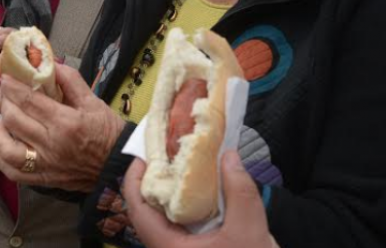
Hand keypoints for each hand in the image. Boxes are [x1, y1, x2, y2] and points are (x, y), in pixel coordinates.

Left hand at [0, 63, 124, 191]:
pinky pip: (11, 171)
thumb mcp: (93, 101)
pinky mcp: (41, 179)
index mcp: (65, 123)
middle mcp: (51, 145)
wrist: (117, 167)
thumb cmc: (107, 132)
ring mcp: (44, 165)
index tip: (4, 77)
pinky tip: (5, 142)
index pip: (29, 101)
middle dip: (1, 101)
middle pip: (13, 120)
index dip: (12, 87)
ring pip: (5, 148)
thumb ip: (70, 80)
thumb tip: (49, 63)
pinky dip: (1, 156)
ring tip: (1, 117)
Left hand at [122, 151, 278, 247]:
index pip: (137, 209)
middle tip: (170, 154)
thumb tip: (229, 156)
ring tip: (186, 168)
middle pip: (148, 212)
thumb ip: (239, 192)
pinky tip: (204, 196)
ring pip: (165, 222)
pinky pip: (180, 231)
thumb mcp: (250, 232)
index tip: (146, 153)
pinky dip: (187, 210)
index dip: (135, 178)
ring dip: (172, 195)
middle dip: (155, 181)